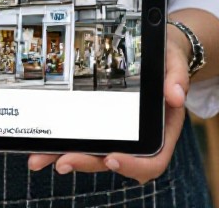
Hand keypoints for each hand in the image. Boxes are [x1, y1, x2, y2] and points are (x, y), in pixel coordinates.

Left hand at [27, 31, 189, 182]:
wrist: (157, 52)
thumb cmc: (167, 60)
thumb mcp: (175, 61)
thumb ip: (177, 76)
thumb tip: (175, 94)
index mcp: (161, 130)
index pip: (152, 160)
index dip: (133, 166)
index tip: (112, 157)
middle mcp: (139, 137)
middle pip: (114, 161)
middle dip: (87, 162)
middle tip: (63, 161)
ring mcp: (120, 133)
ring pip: (95, 154)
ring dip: (69, 157)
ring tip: (41, 158)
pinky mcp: (104, 125)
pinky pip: (86, 138)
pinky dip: (65, 142)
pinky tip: (45, 143)